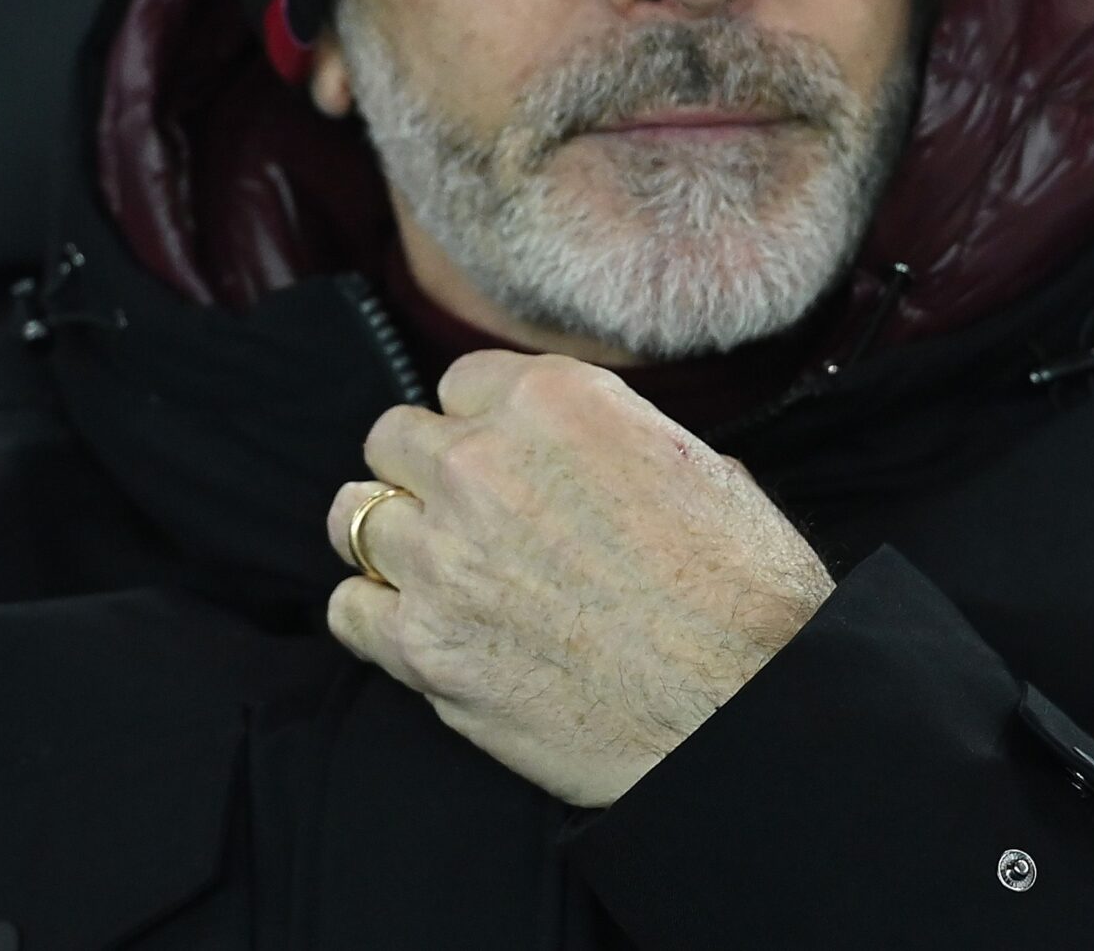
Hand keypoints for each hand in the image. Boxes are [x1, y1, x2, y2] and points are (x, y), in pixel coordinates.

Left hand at [325, 351, 834, 807]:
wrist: (743, 709)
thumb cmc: (744, 594)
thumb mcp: (699, 466)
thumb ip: (615, 442)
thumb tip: (596, 458)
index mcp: (555, 401)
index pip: (463, 383)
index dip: (482, 424)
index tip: (500, 458)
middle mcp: (481, 464)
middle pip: (394, 438)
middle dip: (424, 471)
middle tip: (463, 515)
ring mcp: (441, 556)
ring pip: (355, 515)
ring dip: (392, 536)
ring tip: (432, 567)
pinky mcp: (423, 647)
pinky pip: (349, 608)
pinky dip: (374, 614)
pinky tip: (415, 627)